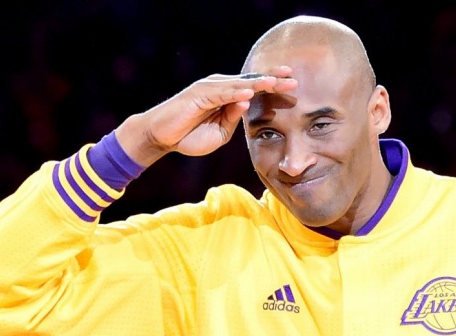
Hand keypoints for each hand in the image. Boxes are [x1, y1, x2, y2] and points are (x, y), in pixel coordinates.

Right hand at [116, 66, 296, 165]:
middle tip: (293, 78)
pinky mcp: (198, 94)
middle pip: (250, 81)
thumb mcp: (219, 134)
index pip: (254, 88)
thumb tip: (246, 104)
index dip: (272, 85)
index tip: (293, 83)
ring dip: (257, 83)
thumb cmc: (189, 136)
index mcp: (227, 97)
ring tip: (276, 82)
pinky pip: (221, 93)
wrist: (162, 138)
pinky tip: (249, 92)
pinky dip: (235, 92)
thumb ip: (233, 119)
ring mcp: (209, 89)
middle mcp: (220, 88)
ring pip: (238, 84)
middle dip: (272, 79)